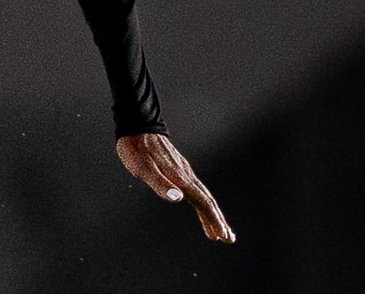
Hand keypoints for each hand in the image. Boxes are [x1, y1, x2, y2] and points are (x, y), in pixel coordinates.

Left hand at [116, 132, 235, 242]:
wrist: (136, 125)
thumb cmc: (136, 148)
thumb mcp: (142, 168)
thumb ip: (160, 184)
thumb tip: (178, 198)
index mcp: (180, 177)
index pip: (203, 201)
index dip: (213, 219)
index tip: (222, 235)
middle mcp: (186, 175)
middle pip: (207, 200)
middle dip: (218, 220)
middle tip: (228, 239)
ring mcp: (183, 171)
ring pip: (203, 195)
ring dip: (211, 214)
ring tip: (217, 231)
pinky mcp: (178, 168)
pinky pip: (195, 189)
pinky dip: (201, 202)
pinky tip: (200, 206)